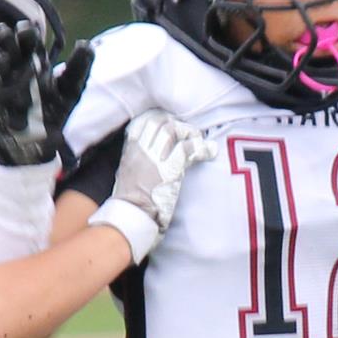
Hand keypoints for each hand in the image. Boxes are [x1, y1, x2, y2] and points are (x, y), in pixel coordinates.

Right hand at [0, 23, 92, 166]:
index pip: (27, 39)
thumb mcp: (70, 89)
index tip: (29, 30)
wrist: (39, 143)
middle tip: (5, 33)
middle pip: (6, 45)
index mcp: (34, 59)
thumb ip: (79, 67)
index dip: (26, 32)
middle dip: (4, 38)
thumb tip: (85, 44)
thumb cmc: (55, 111)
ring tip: (2, 58)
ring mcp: (0, 83)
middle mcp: (15, 67)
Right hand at [87, 110, 215, 263]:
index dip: (161, 119)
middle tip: (188, 134)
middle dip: (178, 124)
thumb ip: (138, 161)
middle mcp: (140, 150)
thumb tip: (153, 155)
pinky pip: (188, 148)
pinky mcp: (169, 169)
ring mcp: (154, 158)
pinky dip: (203, 148)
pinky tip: (210, 152)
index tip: (172, 125)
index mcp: (129, 151)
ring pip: (173, 129)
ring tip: (199, 141)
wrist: (131, 218)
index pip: (143, 121)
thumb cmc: (130, 203)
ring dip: (190, 133)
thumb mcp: (127, 175)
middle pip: (159, 121)